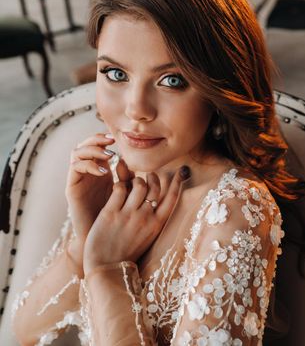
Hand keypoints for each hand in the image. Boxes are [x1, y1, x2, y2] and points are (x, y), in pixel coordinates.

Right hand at [65, 133, 133, 264]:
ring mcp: (79, 179)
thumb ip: (136, 185)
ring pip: (79, 152)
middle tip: (112, 139)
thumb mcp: (129, 199)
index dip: (109, 138)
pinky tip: (104, 170)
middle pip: (89, 144)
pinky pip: (76, 167)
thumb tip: (152, 173)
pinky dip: (89, 165)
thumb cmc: (118, 224)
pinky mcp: (72, 188)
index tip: (122, 137)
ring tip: (110, 154)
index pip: (102, 145)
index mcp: (103, 172)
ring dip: (93, 149)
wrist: (100, 248)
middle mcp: (89, 173)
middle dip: (99, 139)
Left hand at [83, 165, 190, 274]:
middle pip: (155, 186)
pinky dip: (119, 185)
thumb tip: (156, 199)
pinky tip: (117, 190)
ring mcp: (128, 215)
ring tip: (129, 185)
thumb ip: (153, 218)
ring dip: (134, 180)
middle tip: (147, 176)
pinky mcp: (111, 213)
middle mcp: (145, 218)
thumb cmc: (127, 252)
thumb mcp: (148, 237)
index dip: (178, 182)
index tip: (182, 171)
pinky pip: (119, 188)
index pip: (172, 197)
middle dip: (152, 177)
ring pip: (138, 184)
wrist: (107, 268)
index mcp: (157, 225)